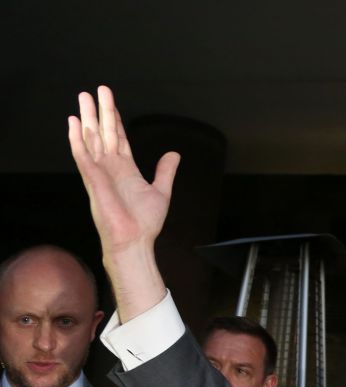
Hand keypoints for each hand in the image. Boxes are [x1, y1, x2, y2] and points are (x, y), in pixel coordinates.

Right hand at [67, 85, 174, 319]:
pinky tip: (73, 123)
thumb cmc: (145, 222)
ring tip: (83, 96)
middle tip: (99, 89)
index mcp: (126, 169)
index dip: (115, 120)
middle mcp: (110, 167)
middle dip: (101, 111)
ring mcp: (100, 172)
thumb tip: (174, 154)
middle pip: (103, 132)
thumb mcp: (161, 191)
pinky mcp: (93, 179)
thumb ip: (165, 171)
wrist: (135, 240)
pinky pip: (82, 155)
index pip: (119, 138)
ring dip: (87, 118)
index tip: (112, 103)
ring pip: (91, 138)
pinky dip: (77, 139)